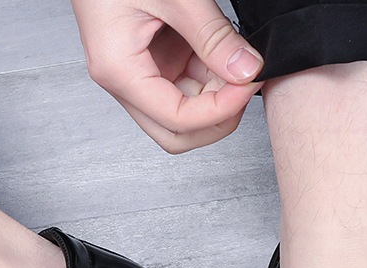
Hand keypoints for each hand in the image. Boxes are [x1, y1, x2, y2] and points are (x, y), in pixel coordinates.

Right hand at [71, 0, 262, 152]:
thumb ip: (212, 35)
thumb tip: (245, 70)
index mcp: (118, 70)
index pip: (177, 120)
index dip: (219, 110)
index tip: (248, 84)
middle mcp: (123, 80)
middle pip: (175, 133)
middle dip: (215, 120)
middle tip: (245, 88)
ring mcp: (136, 73)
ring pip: (181, 114)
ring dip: (213, 99)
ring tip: (237, 66)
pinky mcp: (149, 59)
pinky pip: (182, 86)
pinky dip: (208, 79)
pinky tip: (224, 58)